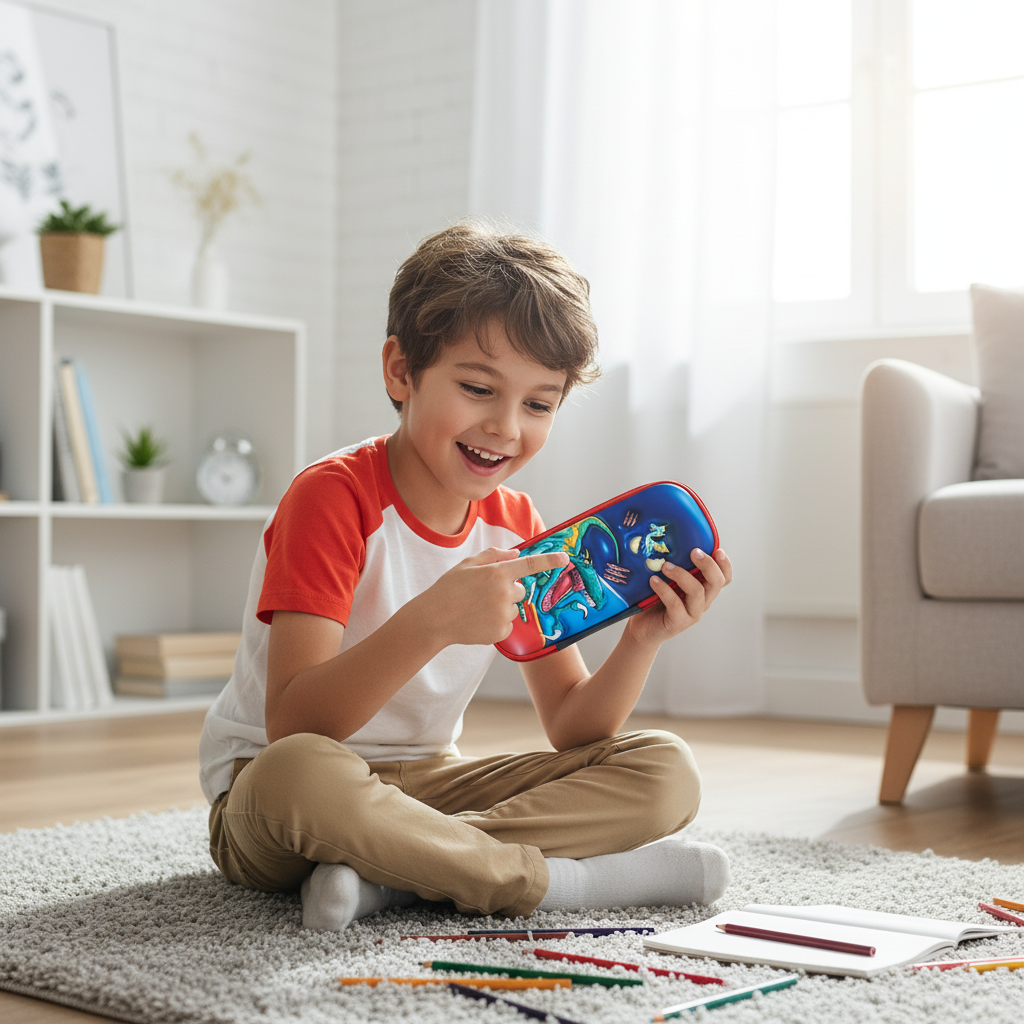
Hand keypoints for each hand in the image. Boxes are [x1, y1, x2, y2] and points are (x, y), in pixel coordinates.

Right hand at [423, 547, 570, 646]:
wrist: (434, 619)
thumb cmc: (449, 588)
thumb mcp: (468, 564)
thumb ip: (494, 555)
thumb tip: (516, 554)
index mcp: (497, 572)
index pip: (530, 564)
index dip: (549, 561)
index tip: (565, 558)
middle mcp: (504, 593)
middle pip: (520, 590)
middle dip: (507, 590)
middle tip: (484, 594)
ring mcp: (503, 614)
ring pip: (513, 608)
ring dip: (501, 607)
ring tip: (477, 609)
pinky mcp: (501, 632)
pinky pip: (507, 624)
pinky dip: (497, 623)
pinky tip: (478, 620)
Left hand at [624, 547, 732, 649]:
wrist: (642, 628)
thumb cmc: (655, 600)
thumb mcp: (667, 579)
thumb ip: (675, 564)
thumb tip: (668, 540)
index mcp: (703, 589)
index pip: (724, 577)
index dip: (725, 564)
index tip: (717, 550)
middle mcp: (702, 601)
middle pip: (717, 582)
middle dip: (708, 564)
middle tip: (693, 552)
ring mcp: (692, 613)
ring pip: (697, 592)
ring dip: (682, 575)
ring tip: (665, 566)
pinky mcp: (678, 622)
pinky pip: (676, 604)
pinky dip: (664, 590)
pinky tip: (653, 581)